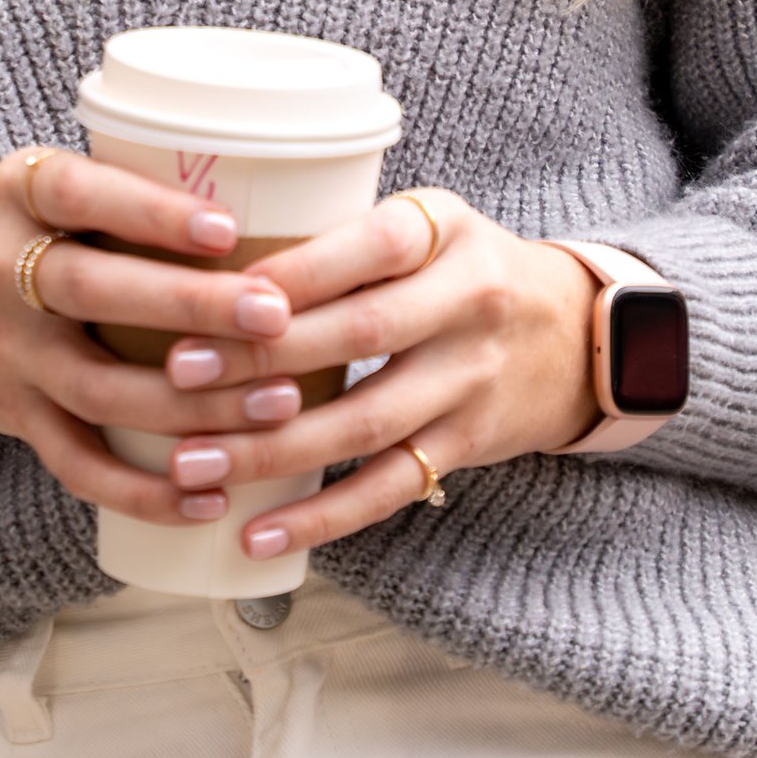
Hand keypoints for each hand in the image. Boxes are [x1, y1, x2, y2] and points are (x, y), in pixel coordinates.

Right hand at [0, 145, 333, 535]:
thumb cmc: (15, 235)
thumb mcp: (39, 186)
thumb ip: (124, 186)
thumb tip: (276, 188)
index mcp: (15, 196)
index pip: (79, 194)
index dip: (151, 213)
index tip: (228, 228)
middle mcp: (0, 273)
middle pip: (94, 293)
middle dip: (191, 307)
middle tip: (277, 316)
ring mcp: (6, 354)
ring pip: (99, 390)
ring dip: (193, 406)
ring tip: (279, 402)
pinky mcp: (16, 418)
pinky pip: (79, 465)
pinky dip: (144, 491)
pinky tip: (212, 498)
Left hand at [144, 191, 599, 561]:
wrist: (580, 334)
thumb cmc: (462, 268)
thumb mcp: (424, 224)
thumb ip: (339, 236)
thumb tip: (203, 258)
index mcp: (445, 229)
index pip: (369, 247)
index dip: (295, 273)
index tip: (215, 293)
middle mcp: (468, 301)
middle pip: (359, 334)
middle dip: (261, 358)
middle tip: (176, 376)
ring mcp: (472, 380)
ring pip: (365, 422)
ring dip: (272, 449)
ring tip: (191, 464)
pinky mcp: (468, 444)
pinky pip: (387, 486)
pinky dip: (321, 516)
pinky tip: (258, 533)